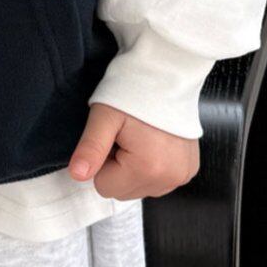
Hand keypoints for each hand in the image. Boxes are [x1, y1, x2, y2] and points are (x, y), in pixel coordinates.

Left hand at [68, 102, 199, 200]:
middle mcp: (169, 178)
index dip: (103, 161)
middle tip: (128, 137)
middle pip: (123, 191)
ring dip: (135, 168)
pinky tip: (155, 143)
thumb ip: (91, 148)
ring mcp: (181, 176)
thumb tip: (77, 175)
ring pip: (139, 188)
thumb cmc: (133, 92)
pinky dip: (152, 167)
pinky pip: (157, 181)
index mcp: (147, 169)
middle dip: (119, 167)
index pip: (104, 187)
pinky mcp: (188, 171)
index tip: (114, 138)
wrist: (168, 75)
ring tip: (142, 138)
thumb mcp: (104, 117)